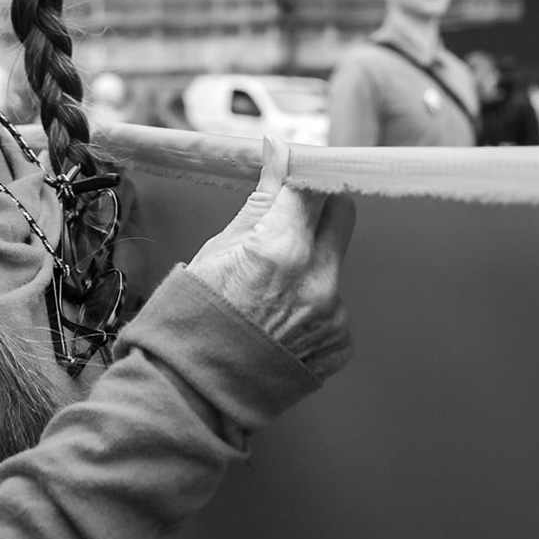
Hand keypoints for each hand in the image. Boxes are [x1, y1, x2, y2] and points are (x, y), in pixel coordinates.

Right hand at [187, 134, 355, 381]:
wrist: (197, 390)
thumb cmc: (197, 314)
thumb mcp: (221, 246)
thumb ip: (264, 197)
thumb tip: (281, 147)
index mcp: (283, 248)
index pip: (317, 185)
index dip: (306, 176)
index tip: (296, 176)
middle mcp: (318, 280)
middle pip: (341, 214)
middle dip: (318, 209)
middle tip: (288, 222)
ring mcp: (334, 315)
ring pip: (335, 262)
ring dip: (312, 262)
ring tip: (271, 289)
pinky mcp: (341, 342)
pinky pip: (335, 304)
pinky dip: (312, 304)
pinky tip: (280, 320)